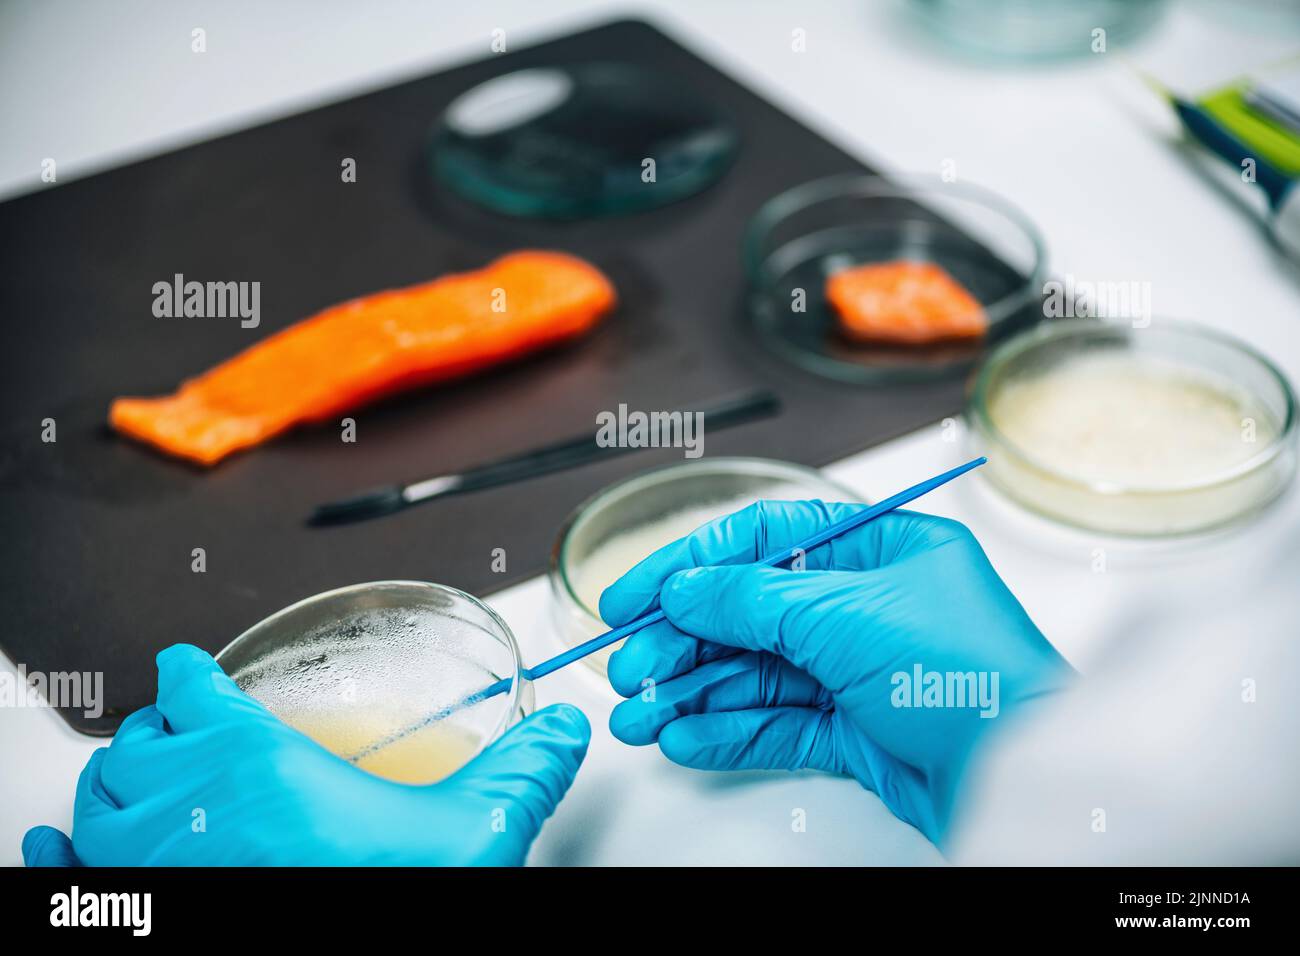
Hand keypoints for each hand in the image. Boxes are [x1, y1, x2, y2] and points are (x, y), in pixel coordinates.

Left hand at [23, 644, 588, 865]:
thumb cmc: (385, 903)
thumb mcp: (468, 837)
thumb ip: (519, 772)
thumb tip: (560, 731)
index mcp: (257, 767)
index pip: (196, 689)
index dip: (191, 672)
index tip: (190, 667)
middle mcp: (182, 810)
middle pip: (140, 742)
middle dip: (159, 729)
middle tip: (180, 730)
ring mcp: (140, 874)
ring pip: (96, 801)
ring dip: (113, 783)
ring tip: (134, 779)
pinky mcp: (124, 922)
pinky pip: (60, 874)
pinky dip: (52, 853)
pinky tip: (49, 848)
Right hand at [601, 502, 1073, 842]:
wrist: (1020, 777)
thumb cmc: (968, 674)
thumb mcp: (845, 615)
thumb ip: (753, 599)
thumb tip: (687, 587)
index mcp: (879, 548)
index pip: (766, 538)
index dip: (692, 564)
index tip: (635, 594)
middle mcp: (866, 603)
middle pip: (750, 612)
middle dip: (684, 642)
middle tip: (630, 668)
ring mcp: (859, 668)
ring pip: (756, 673)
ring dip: (694, 693)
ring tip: (640, 717)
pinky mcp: (855, 728)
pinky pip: (777, 723)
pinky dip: (729, 731)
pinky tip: (685, 740)